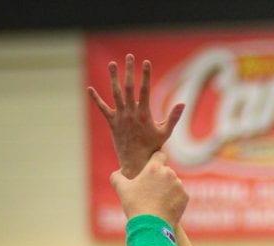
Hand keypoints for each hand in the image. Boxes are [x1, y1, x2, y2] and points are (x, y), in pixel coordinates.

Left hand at [88, 54, 184, 178]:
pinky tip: (90, 89)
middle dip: (129, 71)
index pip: (145, 90)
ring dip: (113, 78)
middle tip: (129, 56)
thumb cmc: (153, 147)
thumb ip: (173, 117)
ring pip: (115, 94)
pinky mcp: (112, 123)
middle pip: (129, 87)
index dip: (145, 75)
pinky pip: (103, 108)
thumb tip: (183, 104)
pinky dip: (96, 99)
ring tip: (112, 64)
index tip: (146, 62)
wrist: (136, 161)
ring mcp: (120, 117)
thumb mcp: (165, 132)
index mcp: (144, 113)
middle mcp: (131, 112)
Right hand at [111, 151, 188, 226]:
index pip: (160, 155)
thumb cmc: (135, 205)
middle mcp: (169, 174)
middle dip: (160, 177)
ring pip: (174, 183)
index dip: (156, 159)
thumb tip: (119, 172)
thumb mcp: (121, 189)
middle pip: (166, 171)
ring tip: (157, 199)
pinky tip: (165, 205)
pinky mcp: (185, 197)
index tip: (152, 165)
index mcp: (155, 168)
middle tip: (151, 189)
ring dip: (167, 188)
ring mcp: (179, 185)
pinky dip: (174, 198)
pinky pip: (179, 194)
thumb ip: (117, 176)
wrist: (152, 226)